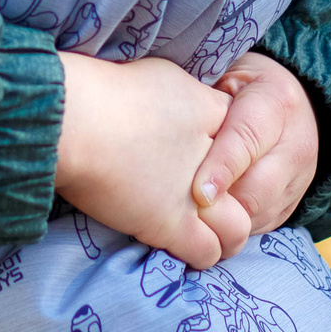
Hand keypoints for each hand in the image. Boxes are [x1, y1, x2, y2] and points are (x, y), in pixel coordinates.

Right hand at [53, 53, 229, 268]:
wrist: (79, 121)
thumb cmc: (116, 93)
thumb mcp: (166, 77)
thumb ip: (191, 98)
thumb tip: (193, 107)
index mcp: (213, 117)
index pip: (243, 140)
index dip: (231, 154)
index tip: (209, 158)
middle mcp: (215, 160)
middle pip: (251, 190)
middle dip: (240, 197)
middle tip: (216, 201)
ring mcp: (196, 197)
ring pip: (237, 229)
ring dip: (227, 232)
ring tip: (209, 231)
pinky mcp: (171, 227)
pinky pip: (206, 253)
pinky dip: (202, 254)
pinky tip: (185, 245)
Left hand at [188, 51, 319, 254]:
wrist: (289, 99)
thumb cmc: (238, 87)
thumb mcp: (222, 77)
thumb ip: (203, 102)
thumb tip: (169, 127)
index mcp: (275, 102)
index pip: (247, 140)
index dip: (221, 168)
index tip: (197, 192)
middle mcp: (296, 142)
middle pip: (257, 188)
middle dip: (220, 204)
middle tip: (183, 210)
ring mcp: (300, 176)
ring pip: (260, 211)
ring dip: (225, 220)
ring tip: (192, 219)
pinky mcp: (294, 200)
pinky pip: (263, 224)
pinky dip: (235, 227)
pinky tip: (210, 221)